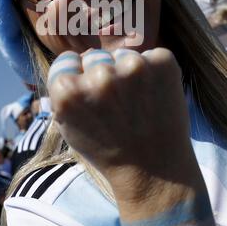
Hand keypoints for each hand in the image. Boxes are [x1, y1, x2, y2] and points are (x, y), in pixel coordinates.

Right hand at [48, 47, 206, 218]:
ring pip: (122, 55)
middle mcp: (100, 76)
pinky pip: (150, 56)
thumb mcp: (68, 125)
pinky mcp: (163, 63)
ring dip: (127, 72)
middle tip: (115, 104)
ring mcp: (134, 67)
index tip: (89, 96)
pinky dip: (153, 72)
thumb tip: (71, 61)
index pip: (66, 60)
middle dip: (101, 75)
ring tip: (136, 103)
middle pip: (94, 56)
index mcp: (68, 90)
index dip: (77, 78)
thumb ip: (63, 92)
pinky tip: (153, 97)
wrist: (154, 170)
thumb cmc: (107, 149)